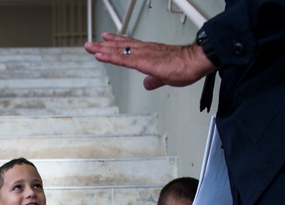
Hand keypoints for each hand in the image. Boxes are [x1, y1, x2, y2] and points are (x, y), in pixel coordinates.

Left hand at [84, 32, 215, 90]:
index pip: (128, 46)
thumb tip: (147, 84)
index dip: (116, 42)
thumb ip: (154, 80)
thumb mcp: (165, 77)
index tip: (105, 40)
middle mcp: (144, 50)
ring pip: (117, 50)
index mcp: (149, 52)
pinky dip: (109, 57)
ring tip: (89, 47)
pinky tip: (99, 55)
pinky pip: (122, 59)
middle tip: (90, 44)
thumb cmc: (185, 66)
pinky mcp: (143, 61)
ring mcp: (142, 54)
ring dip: (102, 49)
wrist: (195, 61)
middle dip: (103, 45)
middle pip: (119, 46)